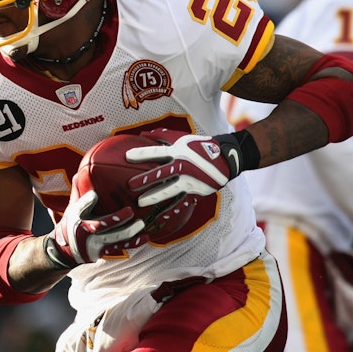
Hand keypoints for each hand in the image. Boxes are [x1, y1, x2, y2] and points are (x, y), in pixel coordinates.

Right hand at [47, 189, 146, 267]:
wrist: (65, 251)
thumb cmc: (72, 223)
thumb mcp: (71, 207)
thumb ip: (78, 189)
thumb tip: (84, 168)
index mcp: (76, 217)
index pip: (80, 208)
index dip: (86, 202)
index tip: (94, 195)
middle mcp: (84, 231)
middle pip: (100, 226)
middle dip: (116, 219)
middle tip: (130, 211)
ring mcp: (94, 243)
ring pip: (113, 238)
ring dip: (128, 232)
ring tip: (141, 224)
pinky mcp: (102, 252)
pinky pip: (120, 247)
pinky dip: (134, 243)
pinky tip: (146, 237)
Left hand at [125, 128, 241, 206]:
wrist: (225, 159)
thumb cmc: (199, 146)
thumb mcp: (183, 138)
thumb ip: (163, 136)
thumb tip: (143, 134)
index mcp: (178, 151)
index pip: (157, 152)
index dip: (142, 154)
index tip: (127, 157)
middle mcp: (183, 165)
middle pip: (162, 173)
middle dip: (146, 179)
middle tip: (130, 185)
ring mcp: (190, 180)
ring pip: (170, 190)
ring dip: (154, 196)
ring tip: (140, 202)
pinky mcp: (195, 192)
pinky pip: (181, 203)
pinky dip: (171, 211)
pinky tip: (160, 217)